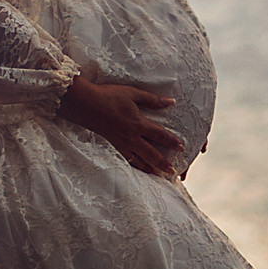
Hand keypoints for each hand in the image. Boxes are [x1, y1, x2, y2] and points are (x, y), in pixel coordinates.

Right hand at [58, 77, 184, 178]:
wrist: (85, 104)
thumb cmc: (109, 96)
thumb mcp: (133, 93)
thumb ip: (152, 100)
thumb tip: (171, 102)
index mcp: (139, 124)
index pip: (160, 135)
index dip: (172, 142)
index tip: (182, 148)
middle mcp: (131, 137)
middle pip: (151, 153)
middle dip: (163, 162)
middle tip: (173, 171)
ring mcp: (121, 143)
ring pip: (138, 159)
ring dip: (149, 167)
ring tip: (157, 175)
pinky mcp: (112, 144)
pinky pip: (126, 158)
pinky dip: (134, 165)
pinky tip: (137, 167)